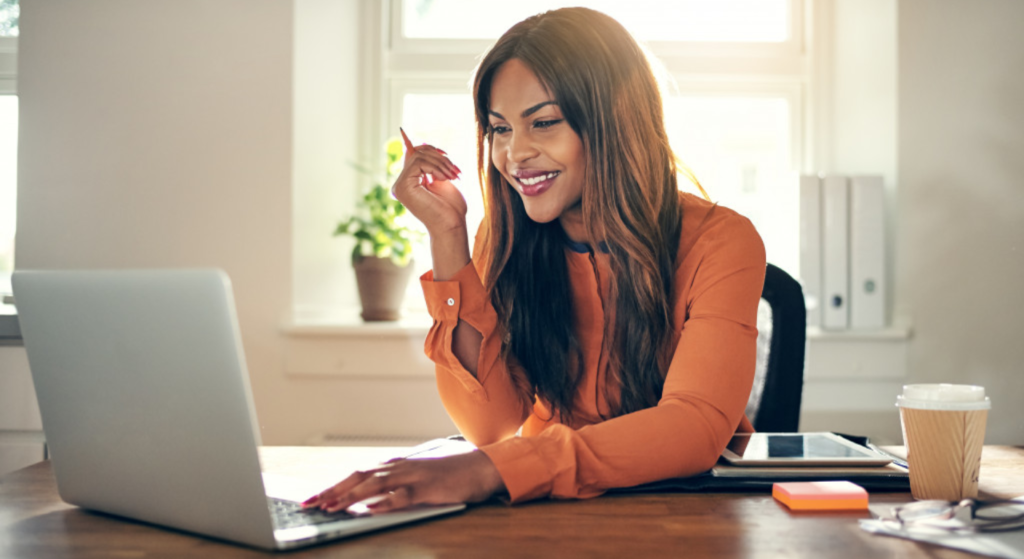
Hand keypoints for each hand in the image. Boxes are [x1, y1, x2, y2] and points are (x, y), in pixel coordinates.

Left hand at [301, 450, 504, 513]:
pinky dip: (385, 502)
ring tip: (331, 507)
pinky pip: (402, 496)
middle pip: (359, 477)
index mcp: (395, 466)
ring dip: (351, 496)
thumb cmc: (448, 476)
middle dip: (333, 490)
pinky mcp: (427, 488)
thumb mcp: (416, 478)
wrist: (480, 467)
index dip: (333, 486)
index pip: (357, 474)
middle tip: (310, 504)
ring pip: (375, 485)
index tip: (313, 499)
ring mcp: (413, 476)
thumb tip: (367, 500)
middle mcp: (399, 467)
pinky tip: (370, 509)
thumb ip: (394, 486)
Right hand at [391, 138, 468, 236]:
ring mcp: (400, 185)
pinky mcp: (404, 186)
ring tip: (453, 176)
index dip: (429, 149)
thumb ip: (431, 165)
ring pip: (418, 156)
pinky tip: (443, 179)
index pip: (413, 154)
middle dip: (439, 157)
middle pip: (417, 152)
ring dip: (441, 163)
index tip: (446, 155)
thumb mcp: (441, 180)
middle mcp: (401, 184)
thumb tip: (423, 144)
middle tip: (455, 170)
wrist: (452, 226)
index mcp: (409, 182)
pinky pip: (418, 162)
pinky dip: (435, 167)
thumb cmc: (451, 208)